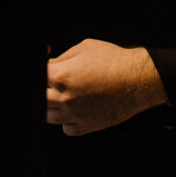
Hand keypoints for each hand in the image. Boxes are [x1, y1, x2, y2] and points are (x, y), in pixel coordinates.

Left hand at [47, 39, 167, 136]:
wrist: (137, 80)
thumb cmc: (113, 60)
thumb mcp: (84, 48)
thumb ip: (62, 58)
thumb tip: (50, 64)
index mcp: (62, 75)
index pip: (38, 76)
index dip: (42, 69)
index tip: (48, 68)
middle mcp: (65, 97)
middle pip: (39, 98)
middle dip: (44, 89)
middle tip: (53, 83)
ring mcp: (75, 114)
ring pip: (49, 116)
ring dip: (52, 105)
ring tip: (65, 95)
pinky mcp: (87, 126)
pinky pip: (66, 128)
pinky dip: (67, 120)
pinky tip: (75, 109)